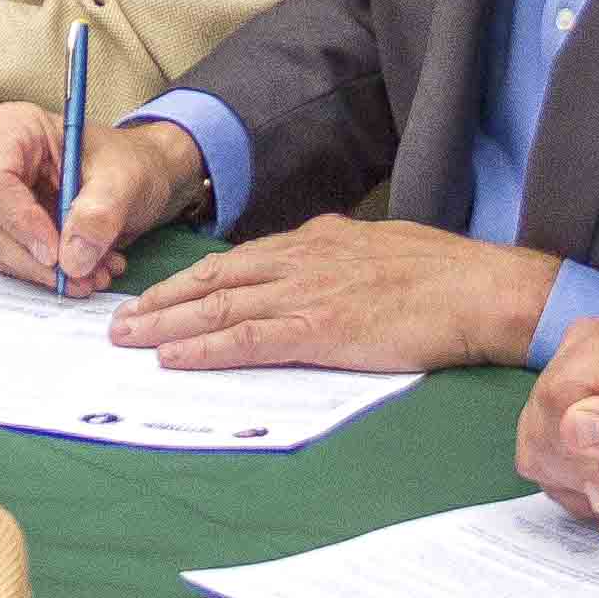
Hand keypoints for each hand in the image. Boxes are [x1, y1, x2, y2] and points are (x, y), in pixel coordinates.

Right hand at [0, 107, 202, 294]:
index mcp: (13, 127)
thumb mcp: (125, 181)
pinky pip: (12, 260)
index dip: (20, 222)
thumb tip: (71, 260)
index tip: (55, 255)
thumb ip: (99, 214)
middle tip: (82, 278)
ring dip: (46, 273)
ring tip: (94, 274)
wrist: (139, 176)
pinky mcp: (5, 224)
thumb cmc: (129, 162)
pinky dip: (47, 274)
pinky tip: (86, 271)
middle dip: (36, 259)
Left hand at [112, 217, 555, 373]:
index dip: (189, 279)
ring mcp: (308, 293)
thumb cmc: (442, 275)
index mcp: (316, 241)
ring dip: (167, 325)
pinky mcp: (321, 329)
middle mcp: (301, 261)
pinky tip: (174, 356)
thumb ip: (338, 251)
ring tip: (129, 339)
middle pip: (214, 281)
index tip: (156, 294)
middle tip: (119, 319)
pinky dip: (206, 348)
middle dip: (161, 301)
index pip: (236, 261)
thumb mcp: (378, 245)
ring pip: (219, 308)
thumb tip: (316, 250)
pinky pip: (249, 339)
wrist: (479, 290)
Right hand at [518, 309, 598, 519]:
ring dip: (581, 483)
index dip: (576, 448)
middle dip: (584, 470)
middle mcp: (584, 352)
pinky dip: (577, 489)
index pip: (562, 391)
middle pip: (542, 420)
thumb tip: (573, 426)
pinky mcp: (563, 419)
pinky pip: (542, 463)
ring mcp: (569, 385)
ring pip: (536, 446)